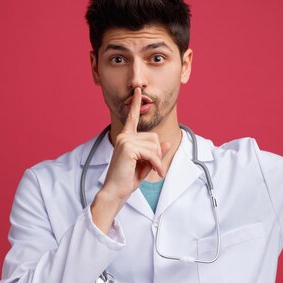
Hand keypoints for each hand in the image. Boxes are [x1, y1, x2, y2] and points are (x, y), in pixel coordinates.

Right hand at [99, 87, 170, 201]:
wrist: (115, 192)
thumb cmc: (127, 179)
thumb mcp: (145, 164)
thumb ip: (155, 153)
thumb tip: (166, 143)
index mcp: (126, 138)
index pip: (132, 118)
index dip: (135, 104)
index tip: (138, 91)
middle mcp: (124, 136)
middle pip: (153, 137)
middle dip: (158, 154)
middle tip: (155, 168)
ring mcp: (125, 140)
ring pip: (154, 145)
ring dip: (158, 161)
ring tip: (155, 172)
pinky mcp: (128, 147)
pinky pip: (152, 153)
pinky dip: (158, 164)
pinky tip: (156, 173)